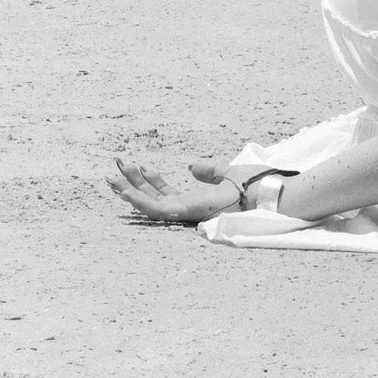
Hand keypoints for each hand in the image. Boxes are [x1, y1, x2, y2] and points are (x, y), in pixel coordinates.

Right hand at [108, 157, 239, 225]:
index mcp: (194, 201)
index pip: (164, 192)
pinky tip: (126, 193)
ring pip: (149, 206)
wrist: (265, 191)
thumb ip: (208, 171)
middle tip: (114, 170)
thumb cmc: (252, 185)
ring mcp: (186, 213)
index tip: (139, 165)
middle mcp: (187, 209)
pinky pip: (158, 210)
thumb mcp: (225, 174)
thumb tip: (190, 166)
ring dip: (130, 192)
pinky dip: (141, 202)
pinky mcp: (188, 212)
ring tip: (111, 180)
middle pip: (152, 198)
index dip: (150, 180)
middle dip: (132, 185)